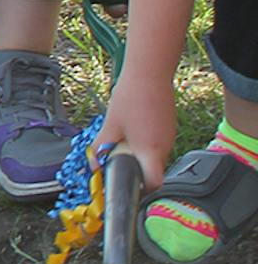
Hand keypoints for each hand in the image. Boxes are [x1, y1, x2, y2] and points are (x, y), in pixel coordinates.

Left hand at [98, 72, 180, 189]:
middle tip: (115, 158)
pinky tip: (133, 126)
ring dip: (138, 152)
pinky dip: (144, 142)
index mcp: (151, 151)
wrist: (149, 74)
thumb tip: (93, 165)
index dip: (142, 189)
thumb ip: (101, 146)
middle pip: (152, 169)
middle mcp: (165, 148)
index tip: (127, 185)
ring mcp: (169, 137)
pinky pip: (157, 143)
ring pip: (153, 155)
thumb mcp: (110, 124)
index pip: (155, 183)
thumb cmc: (130, 98)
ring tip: (123, 136)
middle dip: (134, 167)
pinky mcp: (169, 127)